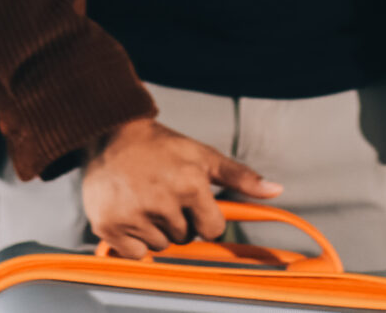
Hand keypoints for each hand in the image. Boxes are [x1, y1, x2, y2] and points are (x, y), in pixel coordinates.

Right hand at [82, 118, 282, 259]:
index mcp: (191, 185)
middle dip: (178, 221)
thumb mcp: (203, 156)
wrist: (112, 132)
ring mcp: (134, 215)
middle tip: (163, 194)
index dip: (205, 216)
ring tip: (144, 199)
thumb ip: (240, 177)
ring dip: (156, 230)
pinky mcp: (109, 225)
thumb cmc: (161, 146)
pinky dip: (133, 240)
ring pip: (160, 246)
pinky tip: (129, 212)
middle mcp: (162, 202)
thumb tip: (276, 190)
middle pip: (185, 237)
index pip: (213, 228)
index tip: (191, 201)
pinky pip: (135, 253)